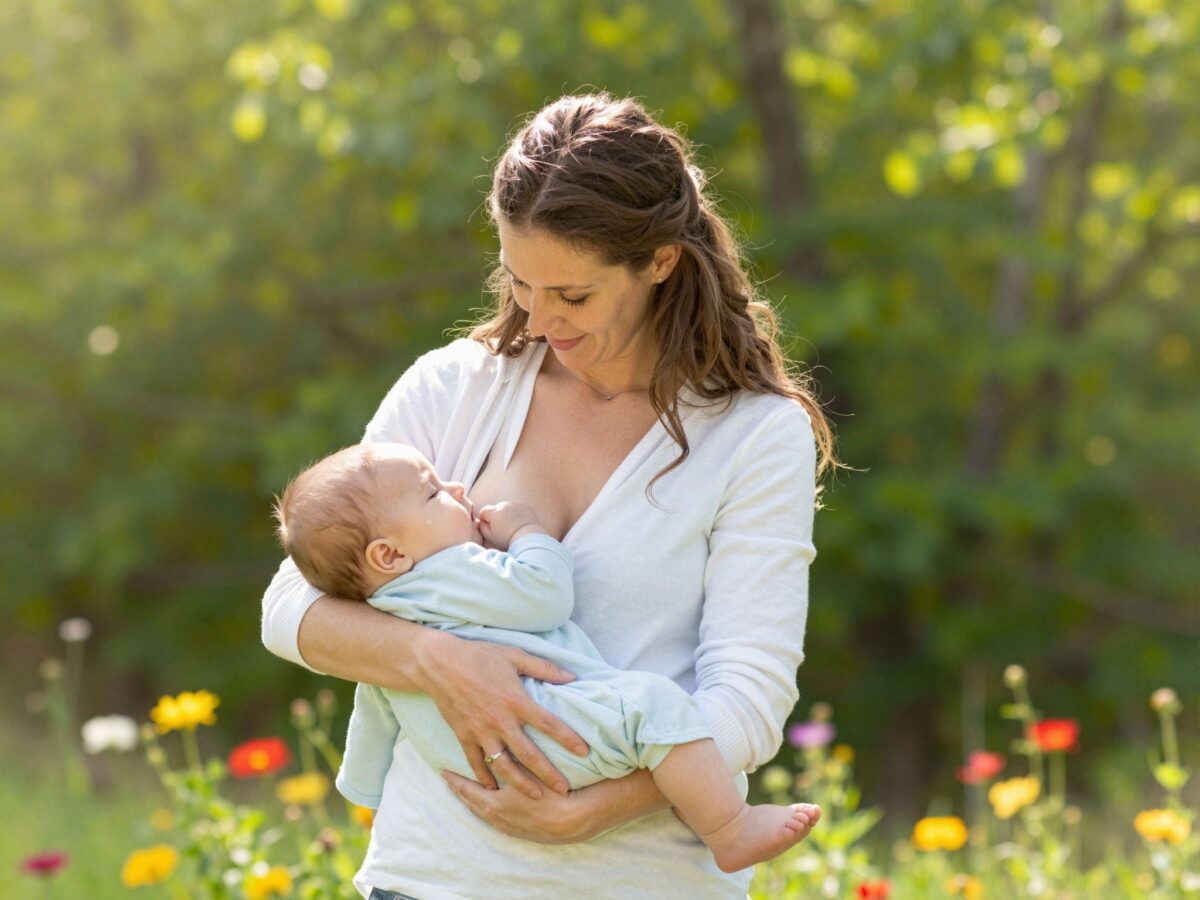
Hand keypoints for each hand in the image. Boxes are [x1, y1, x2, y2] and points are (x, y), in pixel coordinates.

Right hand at [415, 630, 588, 798]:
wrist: (440, 663)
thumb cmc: (480, 656)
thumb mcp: (515, 655)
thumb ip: (544, 668)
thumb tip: (572, 676)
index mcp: (516, 700)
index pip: (548, 724)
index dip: (568, 738)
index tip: (584, 751)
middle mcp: (500, 721)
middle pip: (529, 754)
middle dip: (548, 774)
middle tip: (564, 790)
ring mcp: (481, 732)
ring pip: (503, 765)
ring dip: (520, 783)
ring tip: (536, 797)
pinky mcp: (464, 736)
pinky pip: (475, 763)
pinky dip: (484, 778)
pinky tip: (493, 789)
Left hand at [441, 771, 593, 843]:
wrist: (574, 821)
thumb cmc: (550, 793)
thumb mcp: (527, 770)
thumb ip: (509, 758)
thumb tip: (494, 741)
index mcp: (493, 802)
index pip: (468, 789)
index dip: (455, 780)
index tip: (443, 773)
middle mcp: (496, 818)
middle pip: (472, 803)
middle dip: (461, 792)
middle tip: (449, 782)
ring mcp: (508, 827)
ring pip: (484, 813)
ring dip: (474, 802)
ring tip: (467, 793)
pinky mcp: (521, 831)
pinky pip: (496, 820)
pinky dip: (488, 810)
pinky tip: (491, 807)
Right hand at [477, 501, 541, 549]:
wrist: (528, 537)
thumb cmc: (507, 538)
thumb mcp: (490, 537)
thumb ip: (482, 527)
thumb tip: (480, 522)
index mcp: (494, 511)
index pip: (484, 511)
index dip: (485, 520)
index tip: (491, 527)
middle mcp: (504, 505)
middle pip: (495, 508)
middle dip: (496, 516)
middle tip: (502, 528)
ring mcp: (515, 504)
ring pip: (506, 507)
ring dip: (507, 514)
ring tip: (512, 526)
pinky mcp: (524, 505)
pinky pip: (517, 508)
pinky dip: (517, 513)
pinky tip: (519, 523)